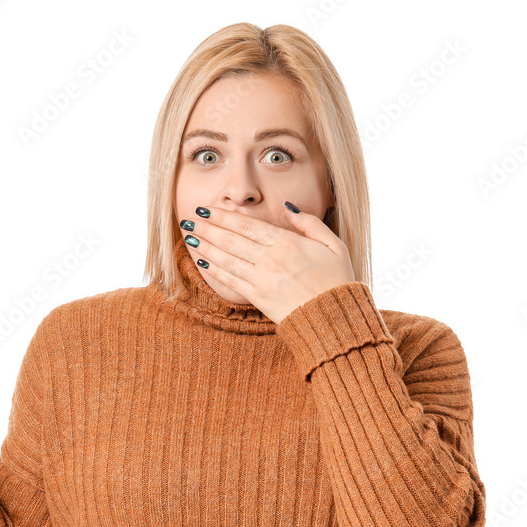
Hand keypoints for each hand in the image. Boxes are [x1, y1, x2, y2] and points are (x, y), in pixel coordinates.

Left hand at [180, 202, 356, 324]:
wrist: (335, 318)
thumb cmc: (337, 281)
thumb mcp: (333, 245)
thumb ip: (310, 224)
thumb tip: (288, 207)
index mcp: (288, 243)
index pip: (248, 225)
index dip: (223, 216)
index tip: (206, 209)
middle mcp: (271, 259)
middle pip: (231, 239)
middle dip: (207, 227)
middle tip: (188, 218)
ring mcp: (262, 279)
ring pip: (227, 258)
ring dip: (205, 245)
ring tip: (188, 235)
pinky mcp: (258, 298)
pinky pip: (230, 280)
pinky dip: (213, 269)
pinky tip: (200, 261)